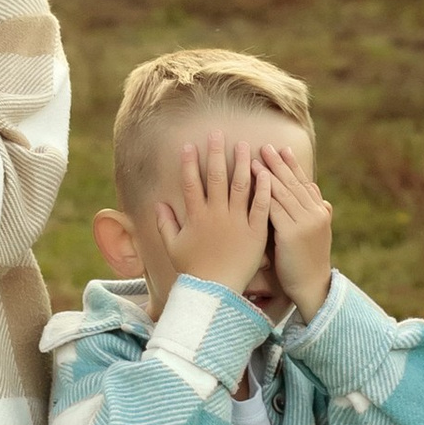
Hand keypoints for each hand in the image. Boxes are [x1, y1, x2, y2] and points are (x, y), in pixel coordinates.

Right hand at [155, 135, 270, 298]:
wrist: (216, 292)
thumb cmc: (193, 271)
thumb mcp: (173, 246)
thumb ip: (164, 223)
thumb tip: (157, 203)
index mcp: (196, 216)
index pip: (191, 183)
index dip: (189, 163)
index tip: (190, 145)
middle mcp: (216, 214)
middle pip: (216, 177)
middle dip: (216, 153)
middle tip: (217, 133)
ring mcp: (237, 222)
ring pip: (240, 186)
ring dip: (242, 163)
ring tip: (246, 144)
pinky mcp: (256, 232)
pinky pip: (261, 205)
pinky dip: (264, 188)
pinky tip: (266, 172)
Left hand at [263, 143, 333, 320]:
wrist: (311, 288)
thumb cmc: (308, 263)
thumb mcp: (317, 235)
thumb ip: (316, 215)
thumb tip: (322, 200)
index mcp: (321, 212)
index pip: (304, 183)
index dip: (293, 165)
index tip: (283, 149)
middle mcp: (316, 213)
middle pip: (293, 182)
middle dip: (278, 163)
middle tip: (265, 146)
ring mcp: (305, 223)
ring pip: (282, 192)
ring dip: (267, 173)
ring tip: (253, 159)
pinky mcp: (291, 233)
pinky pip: (273, 207)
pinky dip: (262, 193)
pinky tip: (251, 183)